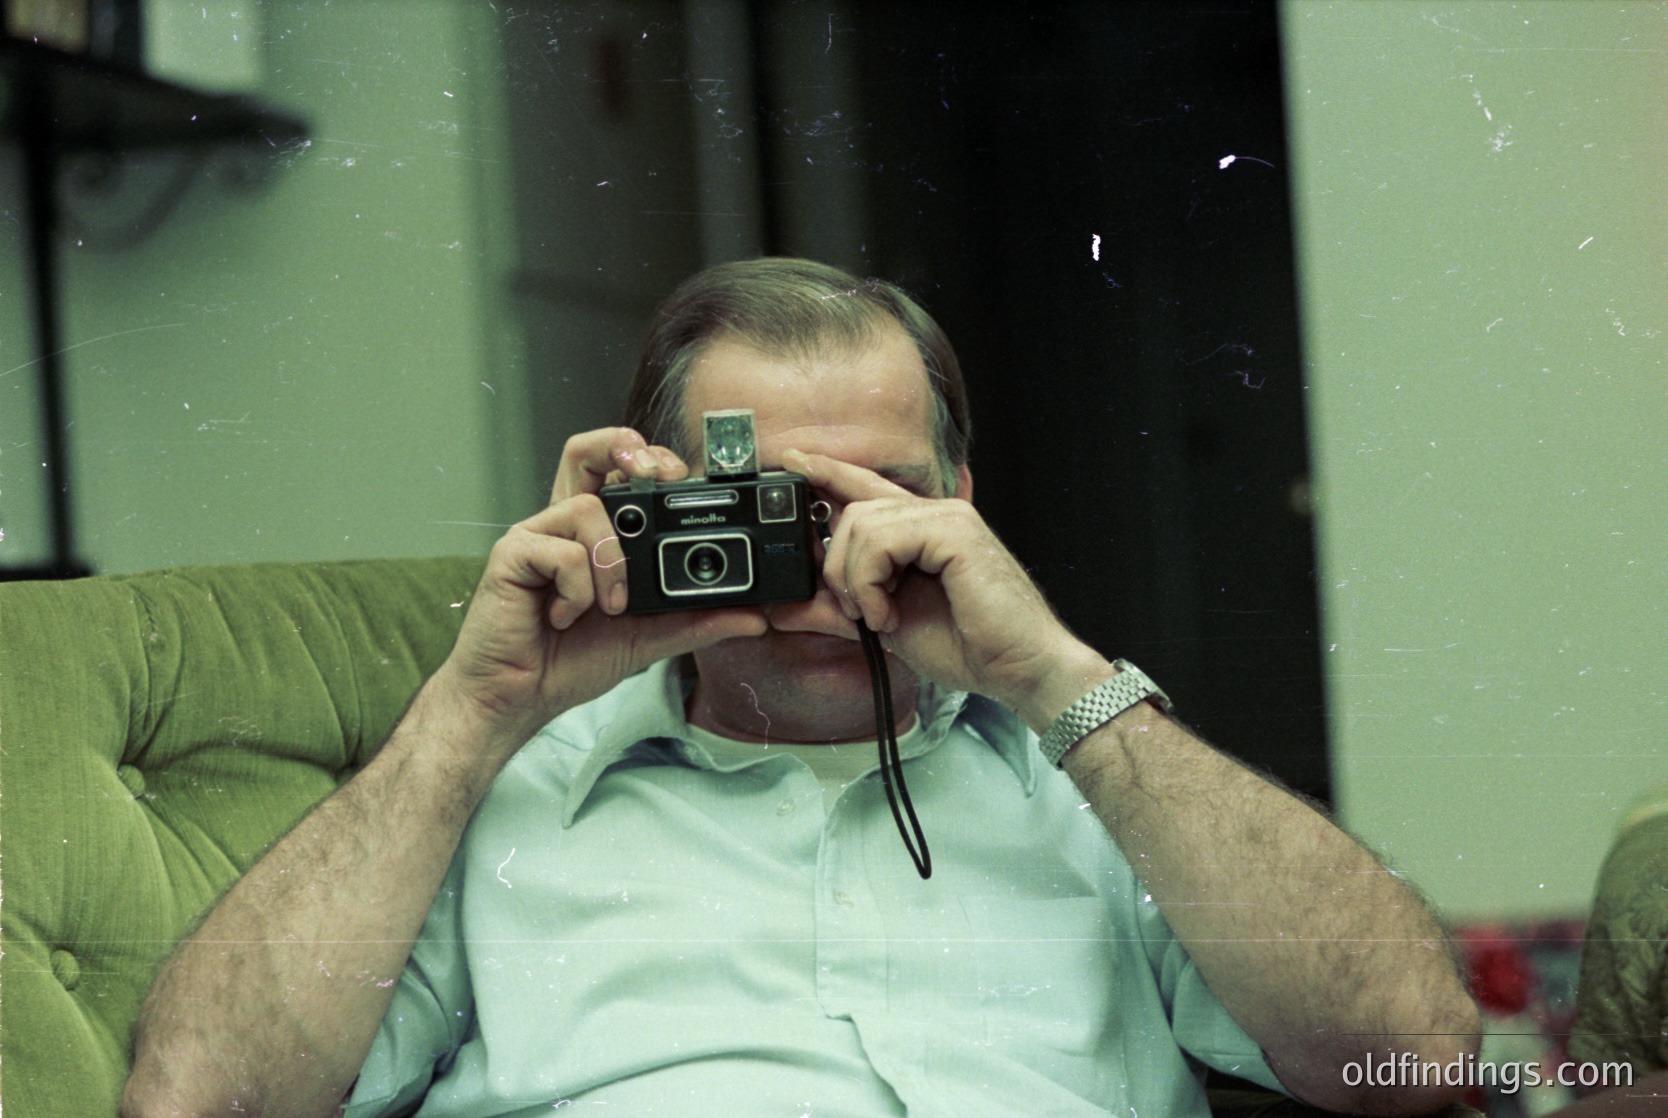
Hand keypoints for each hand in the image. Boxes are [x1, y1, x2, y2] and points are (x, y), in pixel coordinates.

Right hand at [433, 428, 766, 754]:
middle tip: (657, 476)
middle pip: (586, 450)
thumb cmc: (571, 660)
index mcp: (593, 536)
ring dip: (613, 562)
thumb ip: (698, 622)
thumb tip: (757, 616)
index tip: (681, 475)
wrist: (519, 699)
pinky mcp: (512, 556)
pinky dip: (578, 589)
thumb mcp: (649, 639)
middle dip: (625, 451)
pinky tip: (566, 617)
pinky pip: (561, 552)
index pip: (618, 471)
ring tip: (610, 608)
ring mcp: (535, 536)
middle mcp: (563, 526)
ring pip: (588, 508)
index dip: (648, 458)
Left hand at [783, 448, 1109, 726]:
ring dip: (856, 581)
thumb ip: (840, 607)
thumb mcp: (886, 624)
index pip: (867, 488)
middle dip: (837, 567)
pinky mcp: (954, 530)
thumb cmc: (969, 647)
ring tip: (881, 617)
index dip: (829, 472)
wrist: (1020, 669)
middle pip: (853, 511)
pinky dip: (873, 583)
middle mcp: (935, 514)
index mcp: (922, 530)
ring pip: (862, 525)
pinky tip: (892, 614)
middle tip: (860, 612)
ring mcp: (947, 518)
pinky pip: (883, 540)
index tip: (792, 460)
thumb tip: (783, 608)